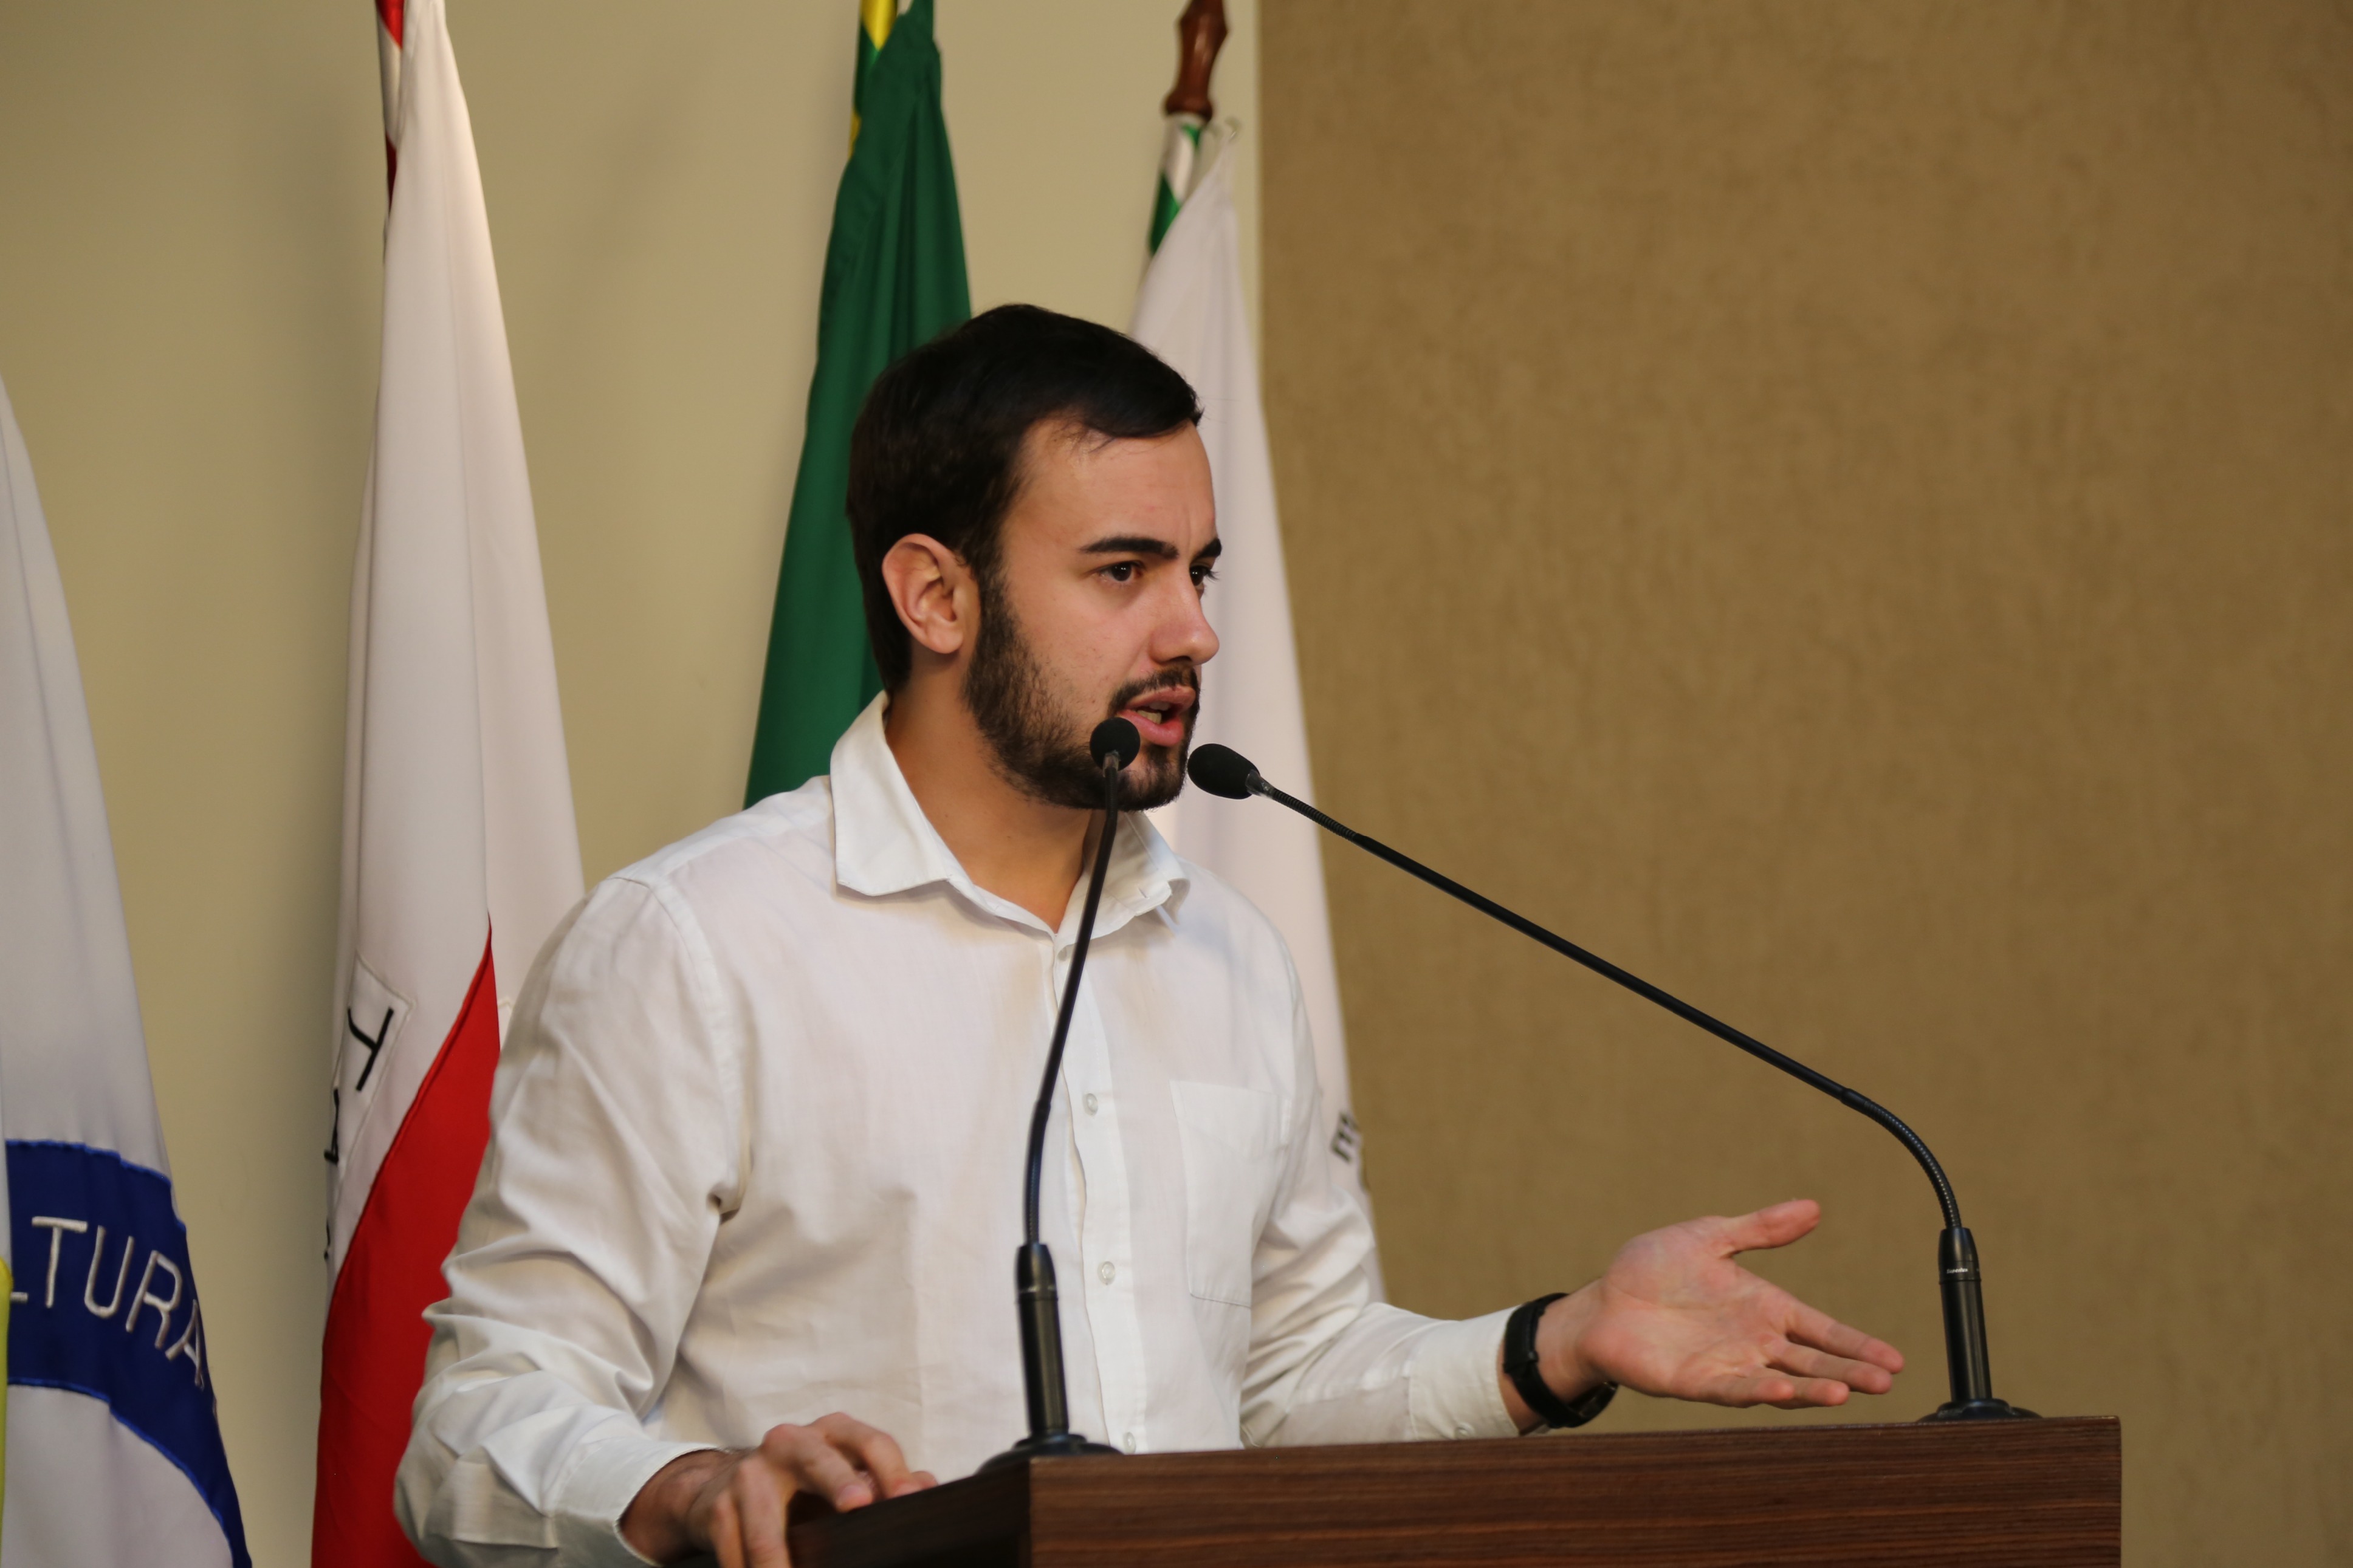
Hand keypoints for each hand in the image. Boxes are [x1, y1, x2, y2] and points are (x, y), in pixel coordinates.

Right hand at [619, 1412, 936, 1566]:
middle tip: (859, 1505)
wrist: (723, 1486)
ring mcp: (750, 1473)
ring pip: (768, 1527)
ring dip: (782, 1563)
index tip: (907, 1498)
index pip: (870, 1442)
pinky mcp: (718, 1508)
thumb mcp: (845, 1474)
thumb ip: (885, 1482)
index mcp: (831, 1432)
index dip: (891, 1469)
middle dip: (839, 1481)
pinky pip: (736, 1553)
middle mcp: (789, 1442)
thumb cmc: (802, 1484)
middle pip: (818, 1459)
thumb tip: (928, 1490)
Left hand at [1503, 1199, 1903, 1425]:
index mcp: (1763, 1308)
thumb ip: (1760, 1228)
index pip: (1820, 1329)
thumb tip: (1812, 1207)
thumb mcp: (1710, 1237)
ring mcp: (1727, 1364)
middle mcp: (1753, 1342)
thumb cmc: (1653, 1269)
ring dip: (1812, 1389)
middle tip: (1885, 1382)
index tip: (1895, 1359)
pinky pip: (1731, 1389)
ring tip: (1845, 1392)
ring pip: (1780, 1381)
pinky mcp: (1695, 1380)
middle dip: (1849, 1371)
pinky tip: (1782, 1392)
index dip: (1855, 1343)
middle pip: (1811, 1361)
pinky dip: (1757, 1392)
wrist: (1603, 1301)